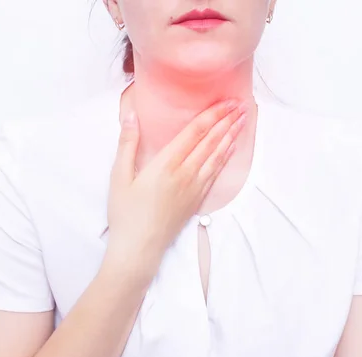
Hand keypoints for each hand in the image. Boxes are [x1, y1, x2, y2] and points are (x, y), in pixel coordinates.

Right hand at [105, 98, 247, 277]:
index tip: (226, 101)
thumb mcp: (119, 177)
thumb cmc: (126, 214)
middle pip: (211, 141)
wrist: (139, 250)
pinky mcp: (197, 201)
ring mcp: (194, 189)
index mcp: (166, 164)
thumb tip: (132, 115)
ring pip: (217, 156)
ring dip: (231, 136)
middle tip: (241, 105)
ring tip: (243, 121)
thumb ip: (127, 144)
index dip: (212, 115)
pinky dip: (226, 158)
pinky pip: (216, 174)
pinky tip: (232, 149)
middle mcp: (185, 174)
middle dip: (227, 121)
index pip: (195, 132)